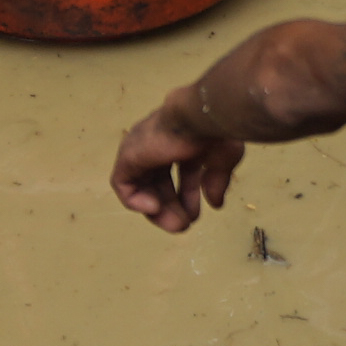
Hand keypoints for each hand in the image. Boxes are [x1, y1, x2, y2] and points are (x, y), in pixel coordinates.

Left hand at [110, 87, 246, 230]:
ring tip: (174, 225)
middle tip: (182, 227)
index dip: (188, 196)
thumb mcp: (223, 159)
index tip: (195, 216)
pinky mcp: (128, 155)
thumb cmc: (214, 133)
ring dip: (157, 210)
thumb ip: (216, 181)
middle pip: (160, 182)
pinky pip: (123, 184)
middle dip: (172, 207)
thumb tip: (215, 204)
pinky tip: (155, 207)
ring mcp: (142, 148)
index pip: (182, 173)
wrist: (198, 117)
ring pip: (143, 185)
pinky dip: (136, 201)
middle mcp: (160, 143)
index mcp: (184, 140)